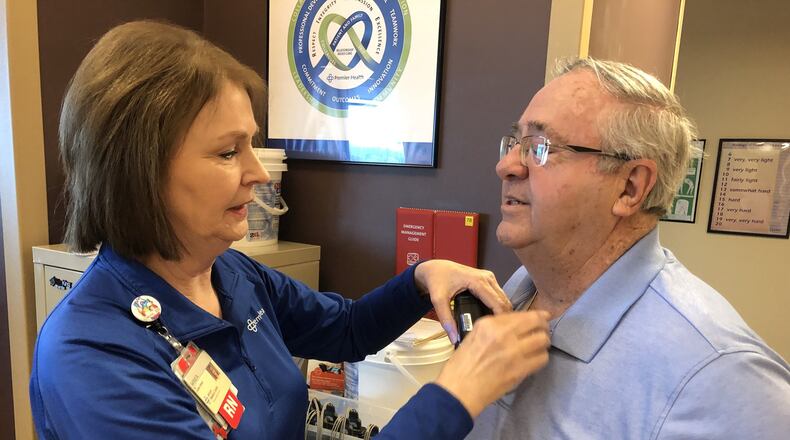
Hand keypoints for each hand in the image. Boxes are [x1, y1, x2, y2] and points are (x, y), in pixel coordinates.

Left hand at [413, 260, 511, 342]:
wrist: (435, 268)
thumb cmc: (437, 280)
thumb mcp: (438, 300)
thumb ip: (446, 319)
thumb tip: (454, 338)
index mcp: (478, 281)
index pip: (497, 303)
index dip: (500, 319)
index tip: (499, 333)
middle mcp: (487, 277)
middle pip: (504, 301)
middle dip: (503, 317)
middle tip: (498, 334)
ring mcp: (489, 277)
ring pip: (503, 298)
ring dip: (503, 312)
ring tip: (496, 328)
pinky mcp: (488, 280)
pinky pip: (499, 295)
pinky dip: (499, 306)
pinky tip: (493, 318)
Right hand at [433, 310, 550, 417]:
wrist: (459, 390)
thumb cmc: (462, 365)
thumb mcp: (474, 336)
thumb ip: (494, 328)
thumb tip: (517, 326)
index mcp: (489, 324)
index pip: (521, 314)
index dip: (536, 315)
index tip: (543, 316)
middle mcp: (502, 334)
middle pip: (536, 323)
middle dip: (544, 326)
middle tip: (544, 331)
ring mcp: (513, 352)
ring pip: (542, 340)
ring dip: (543, 343)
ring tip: (539, 347)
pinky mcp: (520, 369)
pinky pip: (542, 358)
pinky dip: (541, 358)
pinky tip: (535, 360)